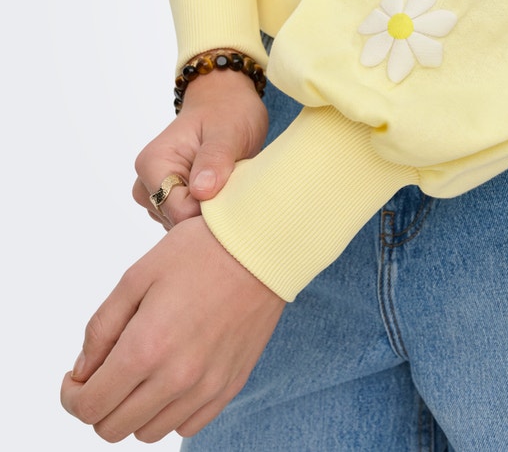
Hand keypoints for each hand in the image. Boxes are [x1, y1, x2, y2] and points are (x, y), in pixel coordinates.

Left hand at [61, 216, 284, 442]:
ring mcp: (206, 387)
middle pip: (113, 429)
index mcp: (146, 347)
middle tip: (104, 372)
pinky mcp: (230, 386)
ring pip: (148, 432)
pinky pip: (187, 425)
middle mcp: (176, 378)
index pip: (89, 407)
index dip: (72, 396)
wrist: (262, 248)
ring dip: (133, 411)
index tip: (76, 376)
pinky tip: (170, 378)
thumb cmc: (199, 251)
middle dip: (97, 405)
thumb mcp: (137, 276)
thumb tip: (83, 371)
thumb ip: (102, 327)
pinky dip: (169, 411)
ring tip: (140, 373)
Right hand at [133, 68, 268, 227]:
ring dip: (210, 212)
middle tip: (232, 183)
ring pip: (184, 226)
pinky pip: (188, 222)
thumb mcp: (228, 132)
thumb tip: (201, 192)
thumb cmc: (227, 113)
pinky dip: (208, 213)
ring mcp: (157, 194)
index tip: (232, 191)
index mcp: (153, 164)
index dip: (211, 210)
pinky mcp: (170, 201)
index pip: (180, 212)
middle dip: (209, 212)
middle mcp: (146, 183)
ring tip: (226, 182)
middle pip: (178, 223)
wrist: (225, 103)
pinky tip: (221, 190)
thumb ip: (215, 160)